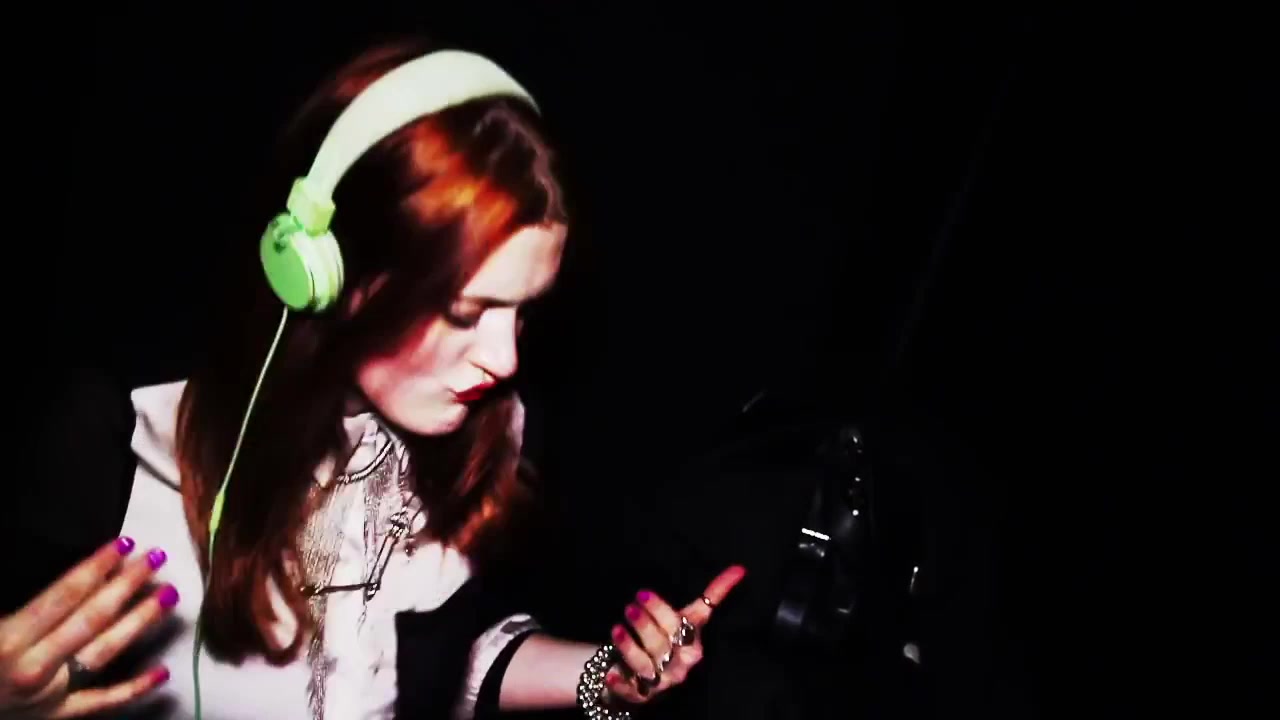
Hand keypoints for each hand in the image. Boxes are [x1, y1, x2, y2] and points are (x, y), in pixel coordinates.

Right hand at [0, 537, 177, 718]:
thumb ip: (13, 600)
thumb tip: (40, 563)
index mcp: (8, 640)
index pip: (64, 596)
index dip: (97, 567)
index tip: (125, 544)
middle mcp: (34, 668)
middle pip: (91, 619)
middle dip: (126, 586)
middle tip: (157, 558)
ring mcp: (50, 695)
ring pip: (103, 653)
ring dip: (139, 622)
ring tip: (169, 595)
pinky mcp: (57, 717)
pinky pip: (101, 703)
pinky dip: (134, 689)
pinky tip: (163, 672)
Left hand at [603, 565, 744, 704]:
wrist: (658, 674)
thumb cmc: (673, 639)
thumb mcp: (690, 618)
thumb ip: (713, 595)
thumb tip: (740, 569)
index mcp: (694, 643)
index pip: (680, 624)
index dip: (660, 609)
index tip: (643, 593)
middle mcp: (680, 663)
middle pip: (662, 642)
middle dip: (644, 623)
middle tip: (630, 606)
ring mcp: (662, 680)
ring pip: (645, 664)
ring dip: (630, 648)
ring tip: (617, 629)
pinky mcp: (643, 693)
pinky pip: (631, 690)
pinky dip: (621, 684)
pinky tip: (610, 674)